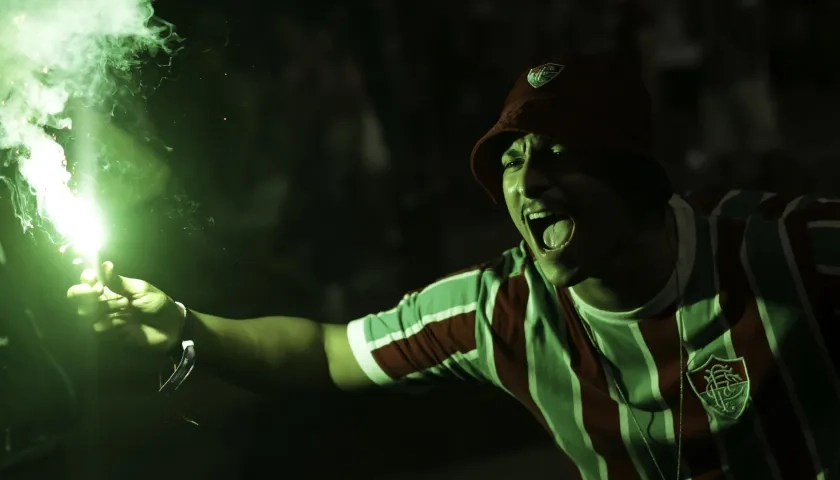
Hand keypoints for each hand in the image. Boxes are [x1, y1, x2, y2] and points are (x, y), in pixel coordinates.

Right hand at [66, 261, 184, 351]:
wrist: (171, 325)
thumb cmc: (157, 303)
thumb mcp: (140, 289)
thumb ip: (119, 281)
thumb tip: (104, 264)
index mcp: (111, 288)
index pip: (87, 281)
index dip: (85, 279)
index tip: (93, 278)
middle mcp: (104, 302)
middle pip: (77, 297)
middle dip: (84, 293)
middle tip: (99, 290)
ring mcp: (105, 318)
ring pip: (86, 312)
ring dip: (103, 307)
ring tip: (125, 305)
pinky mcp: (110, 334)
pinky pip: (98, 327)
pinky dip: (108, 322)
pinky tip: (124, 320)